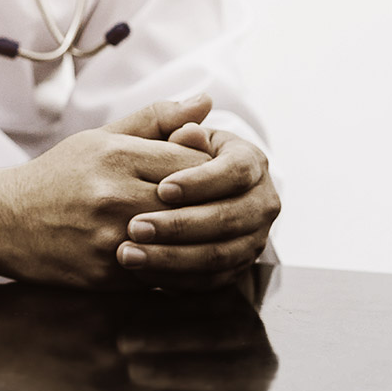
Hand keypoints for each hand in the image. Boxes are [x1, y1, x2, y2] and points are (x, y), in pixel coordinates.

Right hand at [0, 95, 214, 287]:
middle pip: (190, 203)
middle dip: (215, 206)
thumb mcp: (101, 137)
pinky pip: (160, 274)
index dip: (214, 170)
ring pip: (179, 241)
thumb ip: (157, 120)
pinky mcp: (104, 274)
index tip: (224, 175)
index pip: (190, 161)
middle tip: (236, 208)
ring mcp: (108, 238)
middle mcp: (113, 195)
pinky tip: (194, 262)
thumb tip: (205, 103)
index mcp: (116, 156)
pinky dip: (182, 269)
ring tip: (220, 237)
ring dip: (203, 241)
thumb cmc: (58, 175)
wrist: (3, 221)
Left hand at [116, 122, 280, 289]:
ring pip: (220, 254)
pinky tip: (142, 274)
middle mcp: (262, 202)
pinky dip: (177, 279)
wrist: (187, 195)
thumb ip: (174, 122)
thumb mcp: (170, 134)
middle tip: (135, 227)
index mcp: (252, 162)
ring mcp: (255, 238)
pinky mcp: (239, 267)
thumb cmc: (172, 157)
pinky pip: (211, 280)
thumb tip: (197, 110)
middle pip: (230, 218)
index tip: (162, 189)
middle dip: (180, 225)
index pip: (235, 172)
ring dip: (173, 258)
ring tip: (128, 254)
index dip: (201, 182)